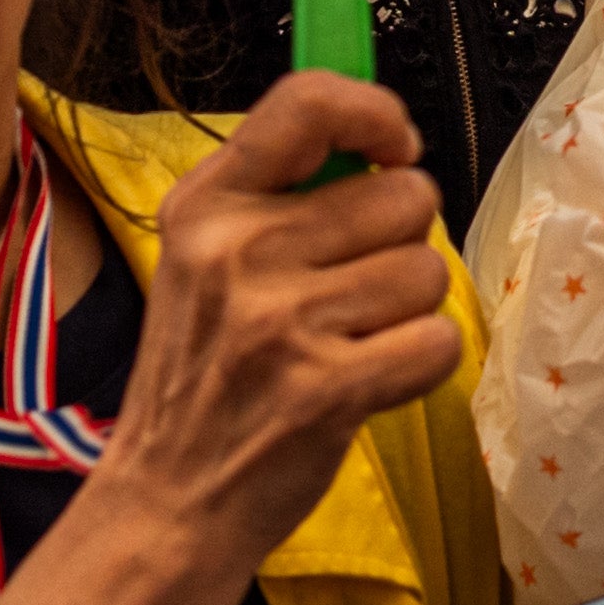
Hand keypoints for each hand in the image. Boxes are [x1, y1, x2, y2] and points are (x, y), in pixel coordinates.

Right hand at [92, 67, 457, 557]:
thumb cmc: (203, 377)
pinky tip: (367, 383)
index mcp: (205, 205)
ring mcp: (278, 322)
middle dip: (398, 244)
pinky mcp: (324, 388)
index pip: (308, 102)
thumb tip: (391, 148)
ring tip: (347, 344)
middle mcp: (237, 251)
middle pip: (404, 195)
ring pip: (426, 270)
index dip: (377, 114)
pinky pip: (437, 341)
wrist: (166, 502)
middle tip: (345, 297)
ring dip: (407, 311)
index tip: (396, 151)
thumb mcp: (204, 263)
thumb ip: (280, 198)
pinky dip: (420, 365)